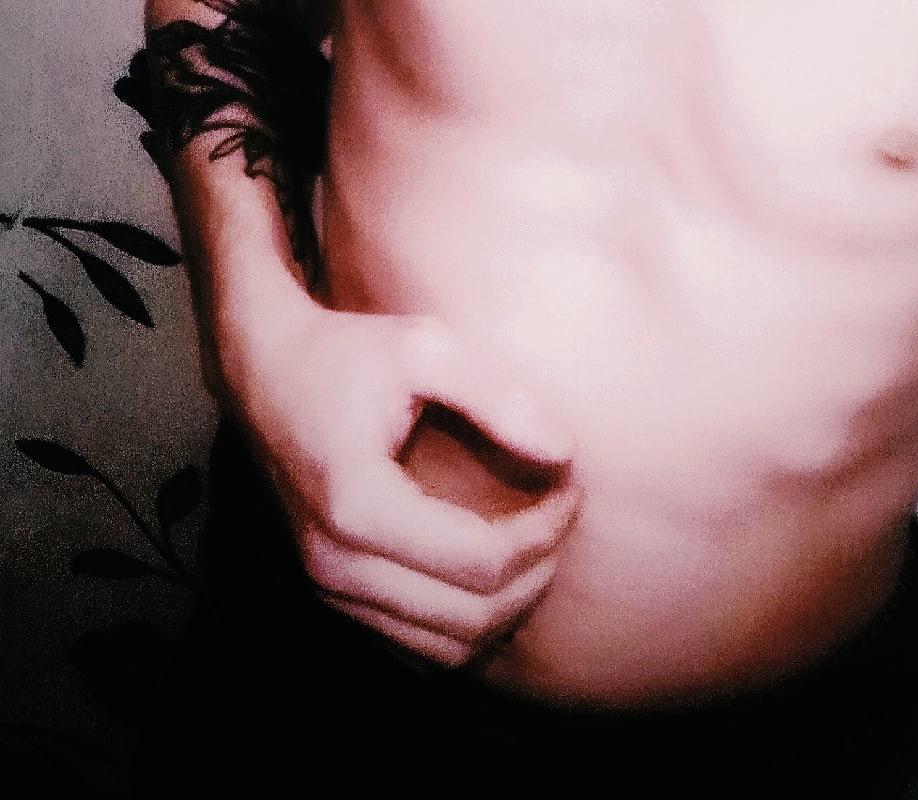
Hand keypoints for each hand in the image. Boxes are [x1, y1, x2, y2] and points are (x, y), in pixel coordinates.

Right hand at [231, 301, 579, 666]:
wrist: (265, 370)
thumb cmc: (348, 351)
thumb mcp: (427, 349)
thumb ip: (498, 398)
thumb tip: (565, 453)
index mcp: (358, 507)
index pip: (481, 562)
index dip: (544, 533)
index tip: (573, 486)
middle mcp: (334, 563)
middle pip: (469, 620)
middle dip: (535, 576)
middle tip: (563, 516)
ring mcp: (327, 586)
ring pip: (444, 649)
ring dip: (504, 610)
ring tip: (537, 545)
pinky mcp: (330, 592)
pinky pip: (414, 645)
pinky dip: (465, 623)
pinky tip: (492, 568)